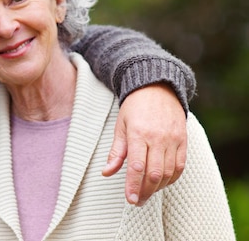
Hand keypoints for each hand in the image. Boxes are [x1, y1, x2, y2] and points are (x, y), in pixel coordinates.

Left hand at [102, 83, 186, 205]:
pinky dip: (171, 178)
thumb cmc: (134, 108)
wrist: (157, 88)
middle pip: (154, 173)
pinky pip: (180, 166)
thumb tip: (106, 172)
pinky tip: (161, 182)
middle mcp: (158, 138)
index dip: (133, 186)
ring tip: (147, 192)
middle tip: (137, 201)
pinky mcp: (183, 140)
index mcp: (138, 133)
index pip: (136, 166)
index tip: (130, 199)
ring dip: (158, 187)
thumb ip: (116, 152)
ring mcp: (173, 139)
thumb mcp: (120, 126)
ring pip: (168, 172)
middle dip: (145, 191)